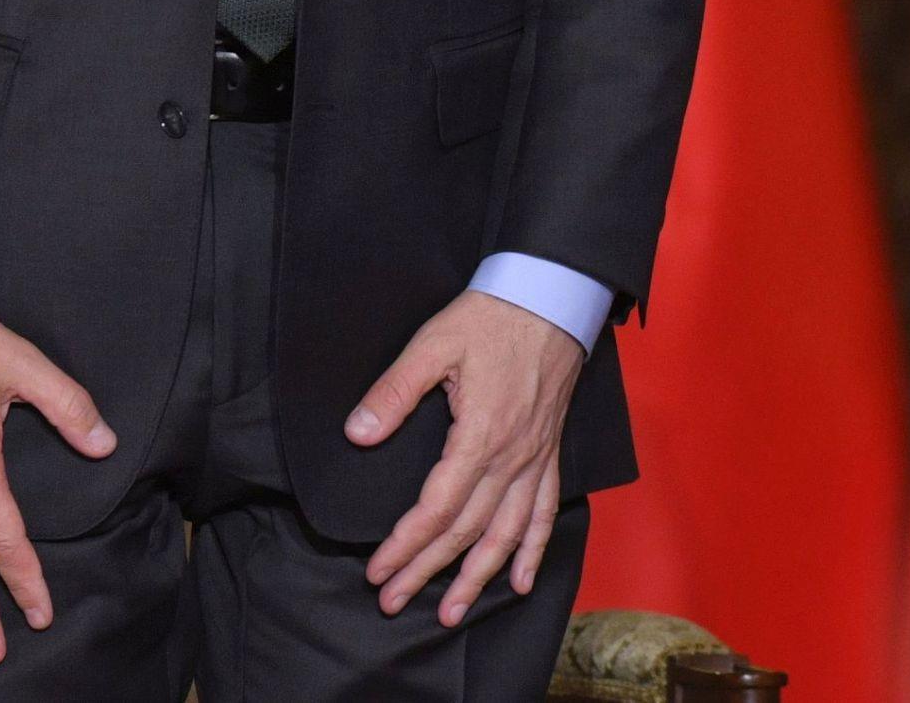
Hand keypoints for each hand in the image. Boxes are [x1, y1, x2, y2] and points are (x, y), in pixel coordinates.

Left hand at [348, 289, 586, 624]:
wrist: (552, 296)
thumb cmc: (491, 317)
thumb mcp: (433, 343)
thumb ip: (394, 391)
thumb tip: (357, 434)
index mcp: (480, 435)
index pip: (438, 508)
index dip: (405, 545)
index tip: (378, 570)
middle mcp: (512, 457)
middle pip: (468, 531)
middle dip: (429, 572)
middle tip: (394, 602)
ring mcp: (535, 458)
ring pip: (508, 534)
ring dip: (479, 577)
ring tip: (453, 613)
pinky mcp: (548, 451)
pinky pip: (546, 511)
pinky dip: (534, 550)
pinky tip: (522, 581)